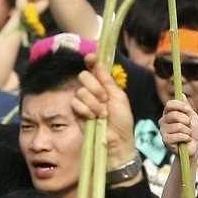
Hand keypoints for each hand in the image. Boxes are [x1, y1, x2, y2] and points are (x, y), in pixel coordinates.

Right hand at [70, 54, 135, 169]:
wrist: (116, 140)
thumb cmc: (121, 120)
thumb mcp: (118, 97)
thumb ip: (107, 80)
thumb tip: (97, 62)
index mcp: (104, 85)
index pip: (94, 68)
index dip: (91, 61)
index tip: (90, 58)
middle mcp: (92, 90)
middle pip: (84, 76)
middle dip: (95, 87)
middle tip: (105, 99)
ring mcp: (82, 101)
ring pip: (80, 91)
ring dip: (93, 103)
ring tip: (102, 114)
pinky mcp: (75, 112)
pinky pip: (75, 103)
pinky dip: (86, 110)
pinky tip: (93, 118)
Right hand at [158, 99, 197, 158]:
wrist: (193, 146)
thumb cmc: (192, 131)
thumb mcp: (191, 116)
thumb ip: (186, 106)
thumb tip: (181, 94)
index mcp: (168, 113)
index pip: (169, 104)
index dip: (180, 106)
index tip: (188, 110)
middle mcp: (163, 121)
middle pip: (174, 115)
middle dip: (186, 121)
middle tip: (189, 126)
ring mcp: (163, 130)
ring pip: (178, 126)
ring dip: (188, 131)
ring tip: (188, 134)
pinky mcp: (165, 140)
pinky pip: (178, 135)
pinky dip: (186, 138)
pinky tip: (185, 140)